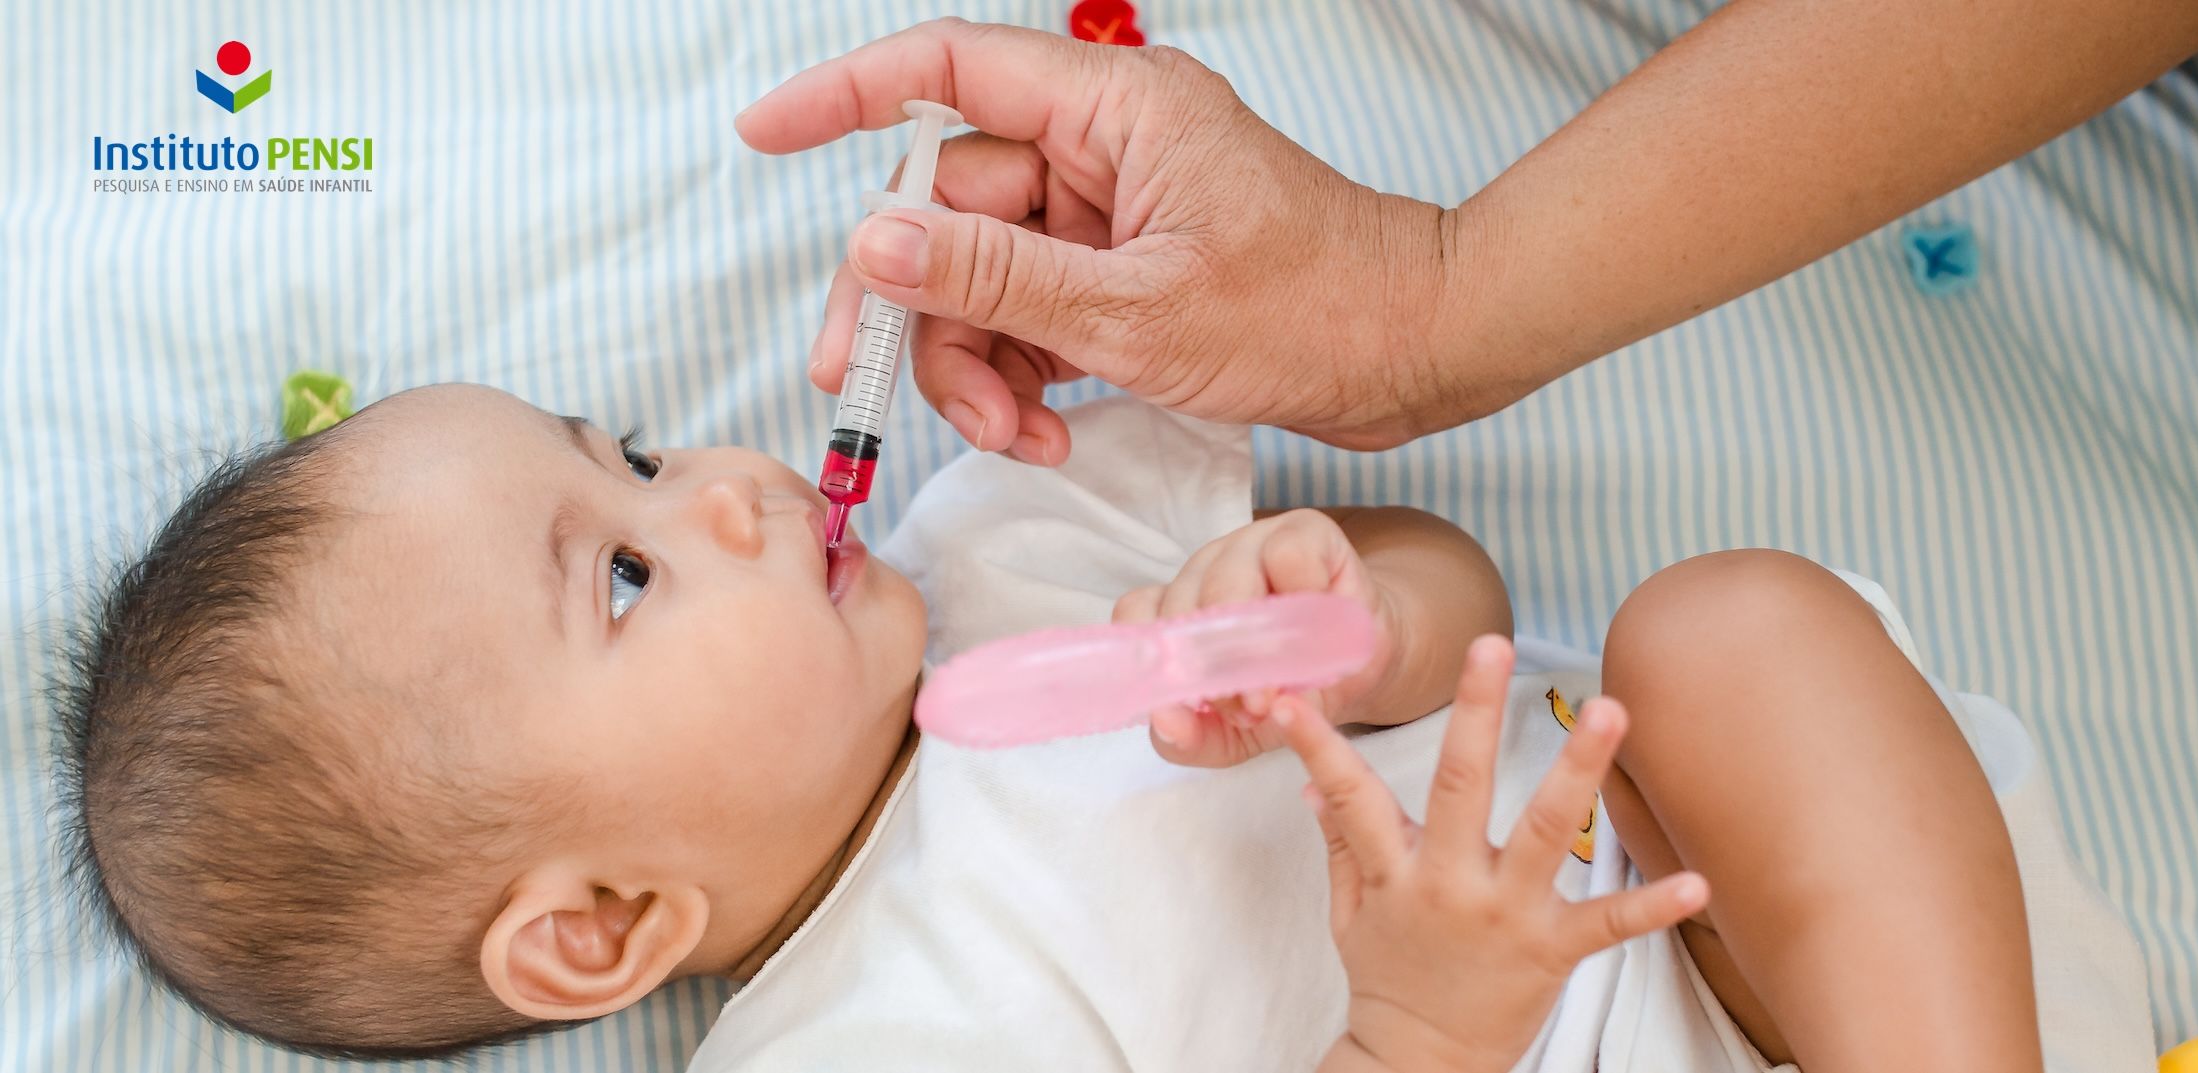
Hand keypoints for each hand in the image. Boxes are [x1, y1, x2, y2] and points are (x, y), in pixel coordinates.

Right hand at [735, 19, 1452, 462]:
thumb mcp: (1136, 310)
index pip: (945, 71)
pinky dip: (1022, 380)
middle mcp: (1101, 149)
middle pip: (945, 202)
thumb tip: (871, 242)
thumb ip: (995, 276)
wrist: (1416, 355)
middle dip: (911, 303)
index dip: (844, 96)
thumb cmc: (1312, 310)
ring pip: (980, 274)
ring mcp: (1110, 216)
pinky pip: (1030, 315)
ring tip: (1016, 437)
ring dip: (973, 364)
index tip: (762, 134)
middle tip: (861, 383)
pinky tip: (1049, 436)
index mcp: (1110, 110)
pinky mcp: (1124, 276)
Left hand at [1110, 510, 1402, 768]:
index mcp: (1179, 610)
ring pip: (1227, 580)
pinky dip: (1302, 595)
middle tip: (1251, 707)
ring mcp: (1249, 544)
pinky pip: (1287, 556)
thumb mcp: (1237, 733)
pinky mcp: (1302, 530)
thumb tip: (1167, 724)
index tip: (1186, 706)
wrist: (1365, 667)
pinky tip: (1318, 624)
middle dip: (1214, 667)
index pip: (1138, 617)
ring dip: (1255, 642)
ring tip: (1283, 681)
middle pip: (1184, 604)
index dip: (1158, 661)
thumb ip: (1193, 737)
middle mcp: (1205, 571)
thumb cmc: (1292, 692)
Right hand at [1284, 636, 1709, 1072]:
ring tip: (1610, 710)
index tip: (1288, 701)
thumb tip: (1313, 783)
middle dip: (1475, 712)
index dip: (1318, 747)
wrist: (1420, 1064)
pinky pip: (1608, 924)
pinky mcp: (1551, 950)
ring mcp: (1505, 914)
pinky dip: (1653, 905)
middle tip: (1491, 646)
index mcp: (1397, 870)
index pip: (1351, 795)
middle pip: (1460, 786)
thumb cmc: (1389, 980)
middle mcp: (1450, 883)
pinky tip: (1696, 883)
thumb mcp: (1351, 911)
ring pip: (1546, 830)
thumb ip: (1342, 842)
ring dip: (1578, 767)